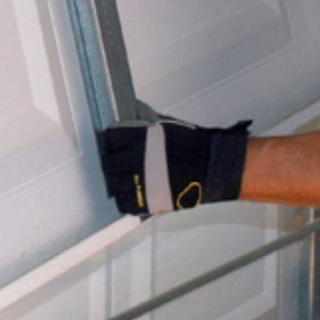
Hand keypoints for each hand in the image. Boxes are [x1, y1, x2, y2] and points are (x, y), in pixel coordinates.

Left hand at [100, 112, 250, 215]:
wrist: (210, 166)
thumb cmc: (192, 145)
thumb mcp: (165, 125)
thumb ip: (144, 122)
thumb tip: (132, 115)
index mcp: (139, 138)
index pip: (110, 139)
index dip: (111, 141)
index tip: (114, 144)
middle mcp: (136, 160)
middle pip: (109, 163)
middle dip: (112, 162)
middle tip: (118, 163)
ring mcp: (141, 182)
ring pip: (114, 185)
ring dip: (118, 182)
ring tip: (126, 179)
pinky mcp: (148, 201)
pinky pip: (126, 204)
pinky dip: (127, 200)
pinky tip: (133, 193)